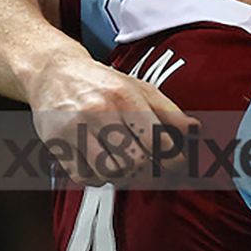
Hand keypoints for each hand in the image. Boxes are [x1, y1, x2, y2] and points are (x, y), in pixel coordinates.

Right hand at [25, 53, 196, 182]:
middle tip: (152, 171)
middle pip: (134, 162)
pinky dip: (97, 178)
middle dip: (148, 173)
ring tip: (127, 167)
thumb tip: (196, 130)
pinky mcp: (57, 143)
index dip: (173, 161)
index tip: (176, 166)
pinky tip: (102, 166)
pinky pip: (84, 177)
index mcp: (125, 97)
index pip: (158, 142)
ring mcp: (75, 128)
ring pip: (109, 172)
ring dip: (123, 177)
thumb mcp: (139, 88)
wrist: (54, 72)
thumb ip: (168, 112)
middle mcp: (99, 112)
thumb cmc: (102, 83)